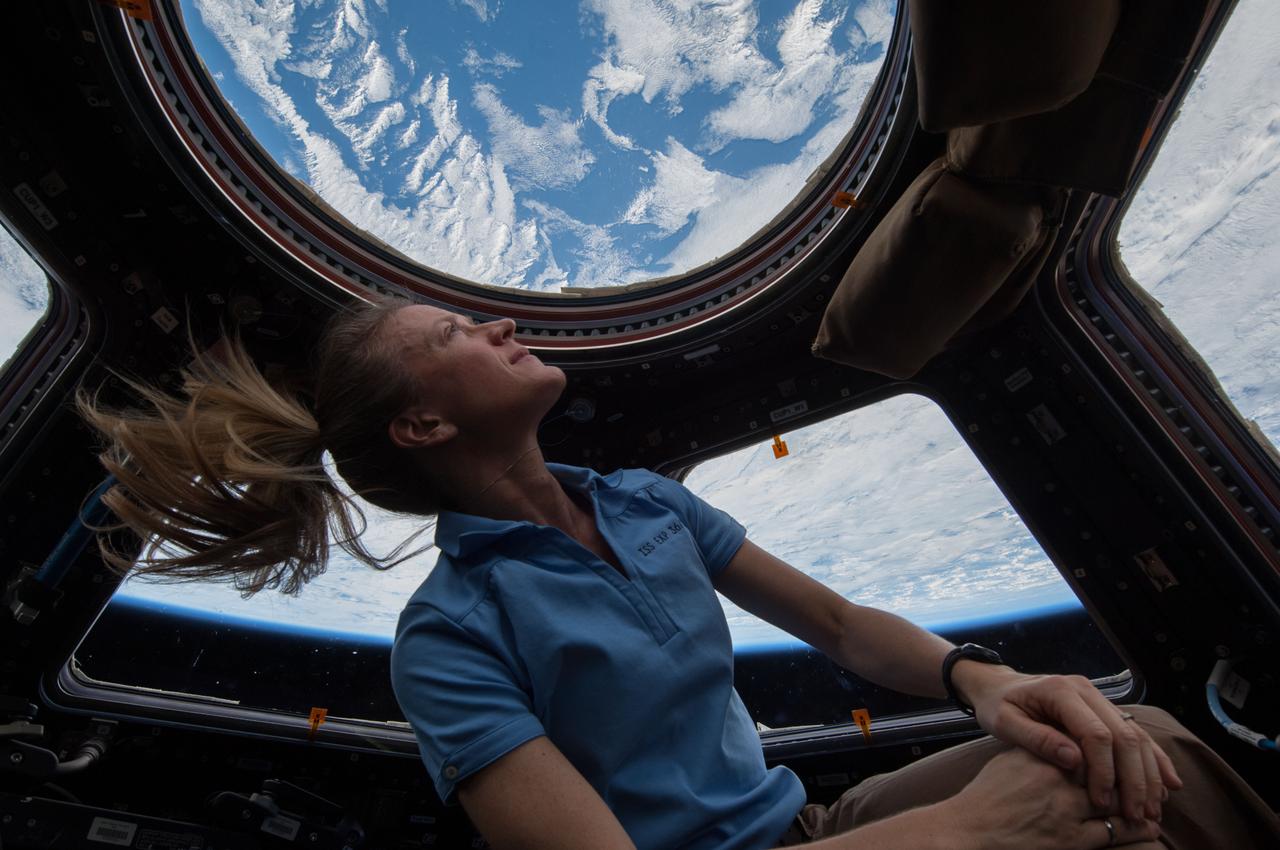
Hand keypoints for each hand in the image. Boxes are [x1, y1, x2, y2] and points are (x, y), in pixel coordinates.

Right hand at [943, 748, 1159, 849]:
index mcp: (1043, 752)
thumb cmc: (987, 795)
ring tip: (1156, 803)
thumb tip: (1076, 745)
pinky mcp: (1067, 839)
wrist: (966, 830)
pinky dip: (1134, 830)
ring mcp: (1063, 808)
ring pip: (1117, 800)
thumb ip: (1045, 749)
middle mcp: (1055, 777)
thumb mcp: (1013, 760)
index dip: (1117, 749)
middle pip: (1109, 769)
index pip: (1091, 744)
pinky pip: (1112, 832)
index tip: (1131, 752)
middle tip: (1155, 782)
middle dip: (1136, 774)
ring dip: (1140, 801)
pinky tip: (1148, 827)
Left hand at [955, 665, 1183, 823]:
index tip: (1103, 802)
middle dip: (1135, 778)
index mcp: (1061, 691)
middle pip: (1124, 735)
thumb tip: (1074, 761)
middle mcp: (1086, 690)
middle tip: (1138, 814)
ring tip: (1154, 807)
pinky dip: (1153, 758)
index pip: (1096, 734)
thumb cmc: (997, 705)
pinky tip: (1169, 782)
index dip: (1104, 771)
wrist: (998, 685)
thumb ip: (1037, 739)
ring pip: (1136, 735)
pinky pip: (1135, 732)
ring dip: (1149, 773)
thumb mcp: (1004, 722)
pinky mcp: (1104, 708)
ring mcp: (1098, 697)